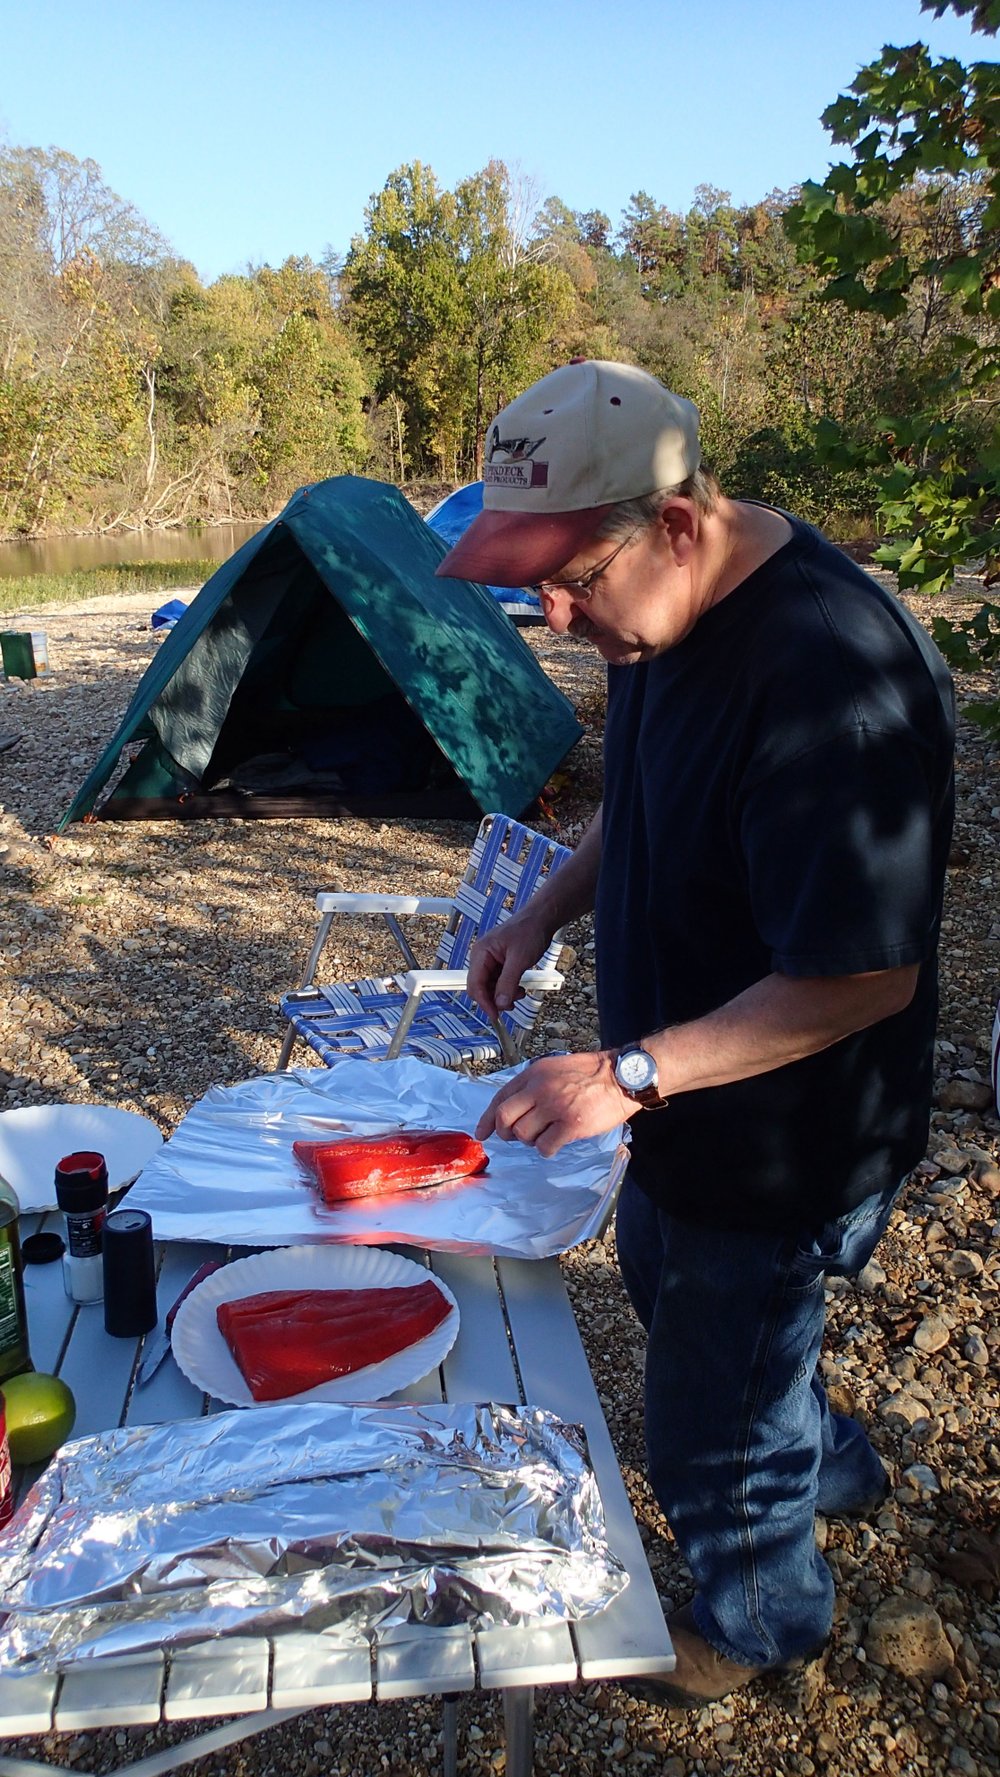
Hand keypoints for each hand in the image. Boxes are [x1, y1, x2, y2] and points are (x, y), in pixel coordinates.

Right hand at [467, 908, 554, 1021]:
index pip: (475, 984)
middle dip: (494, 999)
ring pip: (490, 987)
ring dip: (503, 995)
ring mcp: (490, 961)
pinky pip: (499, 982)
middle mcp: (482, 957)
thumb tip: (500, 1004)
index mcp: (481, 953)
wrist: (541, 919)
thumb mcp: (519, 959)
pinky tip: (519, 989)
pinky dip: (508, 989)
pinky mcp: (500, 964)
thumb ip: (508, 982)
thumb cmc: (529, 931)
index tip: (495, 1016)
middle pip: (480, 988)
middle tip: (511, 1006)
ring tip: (520, 994)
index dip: (484, 1002)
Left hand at [476, 1051, 636, 1157]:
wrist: (621, 1076)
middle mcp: (539, 1089)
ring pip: (523, 1135)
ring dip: (531, 1140)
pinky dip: (546, 1149)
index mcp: (534, 1074)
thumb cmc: (590, 1073)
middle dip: (505, 1133)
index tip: (482, 1133)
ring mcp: (555, 1107)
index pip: (500, 1098)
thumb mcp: (554, 1069)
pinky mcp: (571, 1125)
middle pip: (505, 1118)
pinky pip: (545, 1147)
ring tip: (546, 1134)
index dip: (487, 1119)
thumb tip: (512, 1110)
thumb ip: (533, 1085)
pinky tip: (556, 1142)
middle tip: (515, 1137)